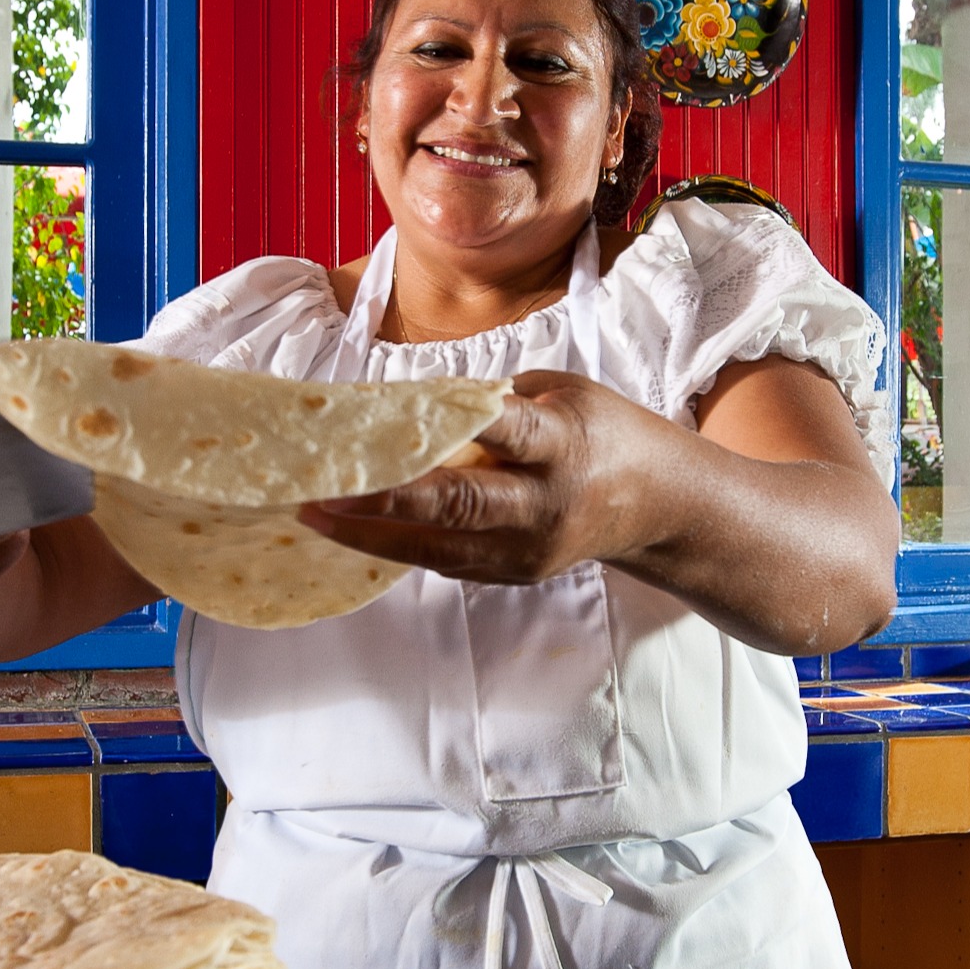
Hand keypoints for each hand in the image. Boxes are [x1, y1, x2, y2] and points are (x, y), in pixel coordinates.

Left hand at [298, 370, 669, 584]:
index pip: (498, 429)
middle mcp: (542, 504)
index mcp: (561, 443)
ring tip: (311, 515)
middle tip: (319, 492)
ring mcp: (526, 549)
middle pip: (456, 505)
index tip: (379, 421)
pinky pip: (445, 561)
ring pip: (437, 548)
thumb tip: (417, 408)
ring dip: (369, 533)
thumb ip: (495, 401)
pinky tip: (351, 531)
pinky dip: (396, 546)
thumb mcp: (563, 393)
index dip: (440, 424)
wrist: (658, 506)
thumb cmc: (603, 432)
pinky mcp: (512, 575)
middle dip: (383, 499)